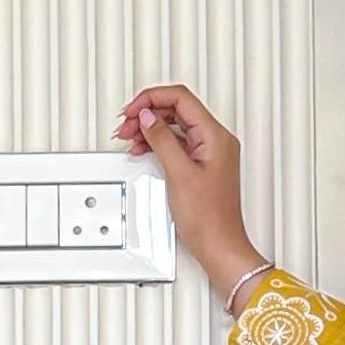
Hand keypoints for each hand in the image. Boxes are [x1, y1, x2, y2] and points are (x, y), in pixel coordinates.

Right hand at [113, 84, 261, 301]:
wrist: (219, 246)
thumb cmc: (209, 218)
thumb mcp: (178, 173)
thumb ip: (161, 139)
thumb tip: (147, 117)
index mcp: (215, 136)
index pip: (180, 98)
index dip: (151, 99)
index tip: (132, 110)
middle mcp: (215, 140)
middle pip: (176, 109)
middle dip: (147, 113)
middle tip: (125, 124)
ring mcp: (209, 152)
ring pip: (174, 126)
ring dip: (150, 128)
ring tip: (129, 136)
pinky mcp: (201, 165)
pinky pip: (177, 143)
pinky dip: (158, 143)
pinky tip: (142, 148)